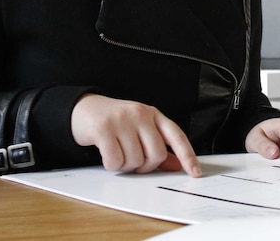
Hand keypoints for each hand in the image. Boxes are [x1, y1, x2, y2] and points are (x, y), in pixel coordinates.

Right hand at [71, 94, 200, 176]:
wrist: (84, 108)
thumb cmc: (116, 121)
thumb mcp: (140, 129)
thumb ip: (158, 146)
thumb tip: (178, 165)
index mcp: (153, 114)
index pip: (176, 135)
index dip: (187, 155)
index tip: (195, 172)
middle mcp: (140, 114)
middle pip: (156, 154)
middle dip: (146, 166)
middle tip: (135, 162)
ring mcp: (122, 120)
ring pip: (135, 160)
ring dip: (126, 166)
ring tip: (118, 152)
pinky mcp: (104, 128)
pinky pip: (115, 161)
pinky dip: (111, 165)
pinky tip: (107, 154)